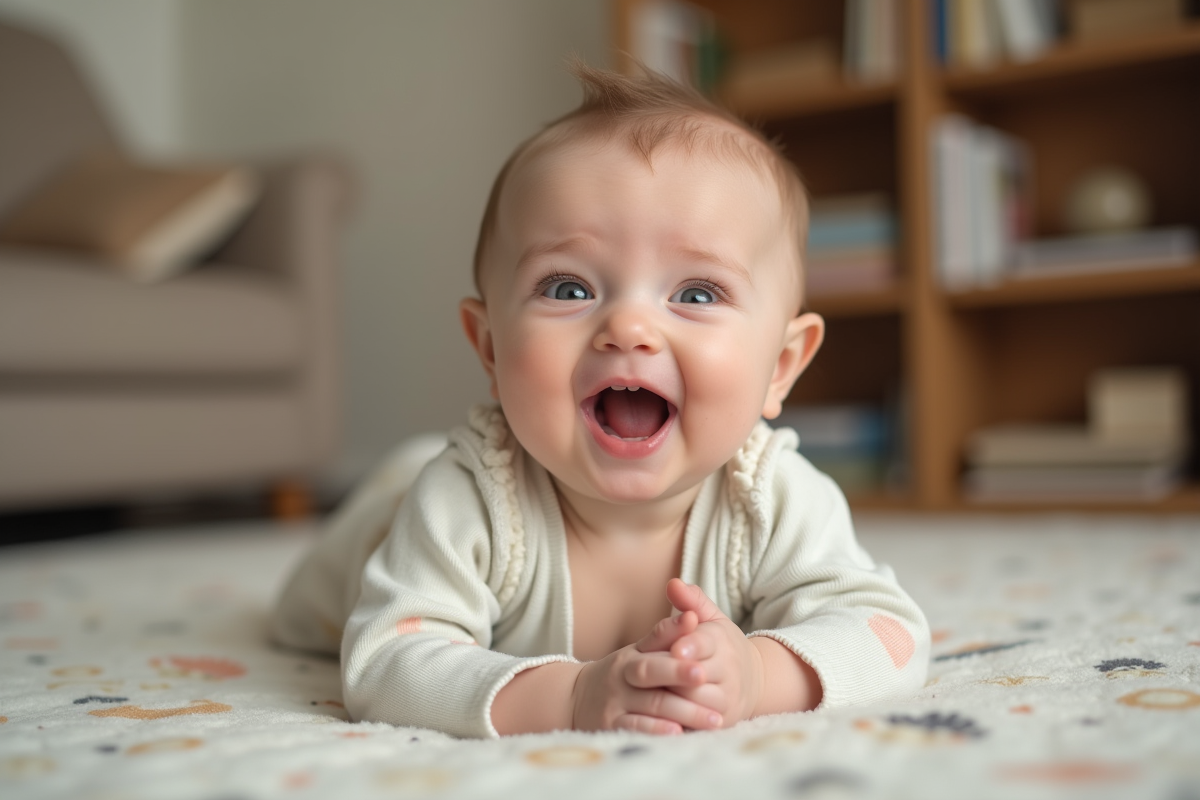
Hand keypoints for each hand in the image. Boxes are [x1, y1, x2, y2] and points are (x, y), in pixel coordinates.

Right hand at [570, 612, 723, 734]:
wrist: (577, 699)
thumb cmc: (622, 674)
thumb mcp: (639, 652)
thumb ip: (667, 635)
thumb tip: (693, 616)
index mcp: (632, 656)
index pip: (656, 648)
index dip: (677, 650)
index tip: (702, 657)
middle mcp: (621, 677)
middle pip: (650, 673)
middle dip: (678, 674)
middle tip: (704, 677)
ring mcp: (615, 703)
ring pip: (650, 705)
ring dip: (683, 711)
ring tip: (713, 718)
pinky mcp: (611, 727)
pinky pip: (635, 728)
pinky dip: (657, 730)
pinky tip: (679, 732)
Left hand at [638, 578, 763, 726]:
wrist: (753, 680)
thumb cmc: (720, 644)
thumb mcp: (710, 618)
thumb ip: (690, 600)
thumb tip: (672, 583)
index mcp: (721, 640)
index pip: (706, 642)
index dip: (691, 646)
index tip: (676, 649)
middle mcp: (728, 670)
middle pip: (697, 675)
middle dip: (675, 676)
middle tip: (650, 677)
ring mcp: (726, 697)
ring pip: (697, 702)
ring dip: (673, 700)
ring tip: (646, 695)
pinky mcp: (722, 720)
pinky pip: (699, 724)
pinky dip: (679, 721)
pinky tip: (657, 718)